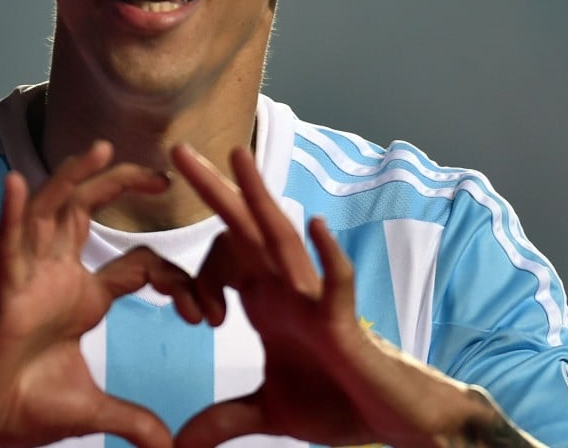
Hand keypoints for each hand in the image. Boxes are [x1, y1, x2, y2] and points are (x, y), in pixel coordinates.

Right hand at [0, 141, 202, 447]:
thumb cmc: (21, 407)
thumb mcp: (92, 409)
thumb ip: (132, 420)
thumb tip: (168, 447)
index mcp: (82, 296)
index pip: (138, 265)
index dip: (175, 280)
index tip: (204, 313)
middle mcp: (56, 276)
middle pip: (87, 212)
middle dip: (120, 184)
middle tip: (161, 172)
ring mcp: (28, 281)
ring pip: (48, 214)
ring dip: (72, 179)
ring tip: (100, 149)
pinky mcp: (2, 298)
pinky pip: (6, 249)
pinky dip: (10, 216)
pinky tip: (16, 183)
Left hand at [171, 144, 540, 447]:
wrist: (389, 421)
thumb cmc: (335, 400)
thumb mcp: (268, 411)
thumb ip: (224, 419)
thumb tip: (181, 444)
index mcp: (267, 301)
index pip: (221, 260)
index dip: (195, 279)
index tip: (199, 321)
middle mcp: (287, 289)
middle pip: (244, 228)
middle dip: (213, 190)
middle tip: (177, 149)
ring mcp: (314, 300)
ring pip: (282, 239)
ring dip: (260, 198)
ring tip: (238, 156)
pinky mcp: (343, 323)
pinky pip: (336, 282)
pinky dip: (326, 255)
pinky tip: (315, 225)